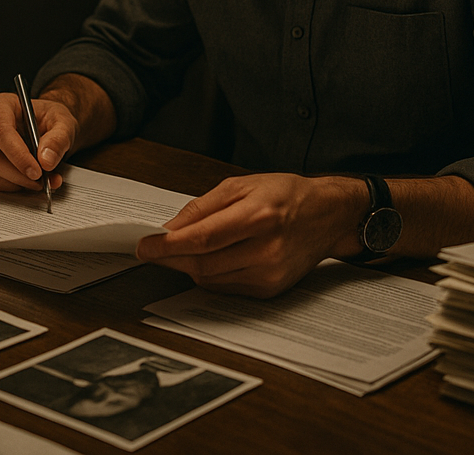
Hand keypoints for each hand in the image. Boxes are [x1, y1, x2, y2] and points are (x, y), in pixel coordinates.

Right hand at [0, 91, 75, 192]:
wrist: (49, 127)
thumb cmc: (52, 119)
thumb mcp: (65, 123)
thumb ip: (59, 139)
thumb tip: (46, 160)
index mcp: (2, 104)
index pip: (1, 131)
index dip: (17, 155)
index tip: (36, 171)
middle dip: (18, 174)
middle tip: (42, 181)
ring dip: (16, 182)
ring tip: (40, 182)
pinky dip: (10, 186)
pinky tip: (28, 182)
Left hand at [135, 173, 366, 298]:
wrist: (327, 216)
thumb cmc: (286, 194)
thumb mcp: (243, 184)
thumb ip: (204, 206)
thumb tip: (171, 226)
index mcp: (259, 215)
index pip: (204, 237)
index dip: (169, 245)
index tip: (145, 245)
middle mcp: (266, 248)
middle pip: (203, 263)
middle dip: (172, 258)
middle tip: (153, 250)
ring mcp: (269, 273)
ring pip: (211, 279)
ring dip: (189, 267)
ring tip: (182, 251)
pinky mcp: (270, 290)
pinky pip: (225, 288)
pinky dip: (209, 275)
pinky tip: (209, 259)